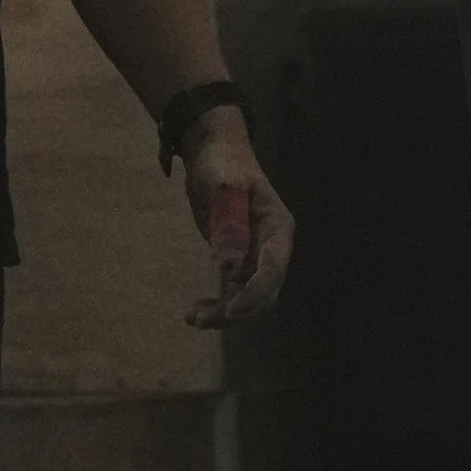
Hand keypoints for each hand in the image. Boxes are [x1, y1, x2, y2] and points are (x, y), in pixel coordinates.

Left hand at [177, 116, 293, 327]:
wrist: (213, 152)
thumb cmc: (222, 162)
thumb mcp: (223, 183)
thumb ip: (229, 220)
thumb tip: (228, 267)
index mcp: (277, 227)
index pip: (273, 268)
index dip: (256, 293)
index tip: (232, 310)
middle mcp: (271, 247)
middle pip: (264, 292)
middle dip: (238, 310)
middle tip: (203, 318)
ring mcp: (255, 256)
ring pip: (248, 298)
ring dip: (225, 313)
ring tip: (193, 318)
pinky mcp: (238, 261)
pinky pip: (233, 292)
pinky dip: (217, 305)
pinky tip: (194, 312)